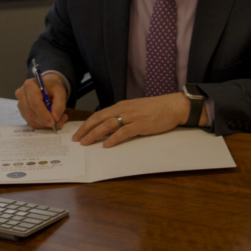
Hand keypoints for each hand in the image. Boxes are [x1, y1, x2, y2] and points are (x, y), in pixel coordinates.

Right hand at [15, 73, 68, 129]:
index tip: (52, 122)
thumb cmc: (52, 87)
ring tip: (58, 120)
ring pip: (31, 120)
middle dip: (45, 121)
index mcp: (30, 86)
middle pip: (31, 113)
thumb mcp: (60, 92)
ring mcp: (20, 104)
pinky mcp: (22, 112)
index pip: (34, 103)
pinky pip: (32, 123)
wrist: (46, 86)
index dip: (43, 114)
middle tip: (59, 122)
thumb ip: (59, 104)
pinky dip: (42, 125)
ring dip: (45, 124)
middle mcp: (21, 94)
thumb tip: (55, 118)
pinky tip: (50, 120)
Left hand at [72, 93, 202, 147]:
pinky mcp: (141, 124)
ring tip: (86, 142)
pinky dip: (114, 138)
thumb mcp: (135, 109)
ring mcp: (132, 117)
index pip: (99, 114)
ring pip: (108, 124)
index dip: (87, 123)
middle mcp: (124, 109)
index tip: (78, 132)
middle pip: (99, 119)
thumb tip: (109, 125)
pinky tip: (107, 145)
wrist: (173, 106)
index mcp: (121, 106)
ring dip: (95, 134)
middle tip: (77, 139)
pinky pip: (124, 132)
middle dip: (86, 129)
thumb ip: (122, 115)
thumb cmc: (155, 108)